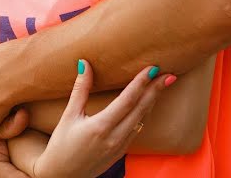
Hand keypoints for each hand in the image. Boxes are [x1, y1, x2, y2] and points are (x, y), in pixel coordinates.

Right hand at [33, 61, 172, 177]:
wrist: (63, 175)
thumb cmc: (61, 145)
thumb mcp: (68, 115)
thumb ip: (80, 89)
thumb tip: (84, 64)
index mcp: (100, 127)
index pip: (127, 100)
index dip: (141, 83)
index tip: (152, 69)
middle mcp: (114, 138)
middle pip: (141, 109)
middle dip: (155, 90)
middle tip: (169, 74)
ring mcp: (120, 146)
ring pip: (142, 120)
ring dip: (153, 101)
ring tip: (162, 85)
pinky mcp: (121, 151)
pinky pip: (137, 129)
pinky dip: (144, 114)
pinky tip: (147, 104)